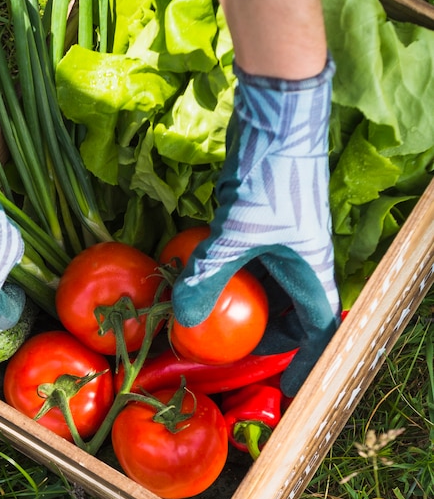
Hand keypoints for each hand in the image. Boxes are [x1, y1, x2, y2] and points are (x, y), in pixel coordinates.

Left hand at [172, 58, 340, 396]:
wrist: (276, 117)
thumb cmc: (271, 177)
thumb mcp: (236, 233)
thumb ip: (208, 275)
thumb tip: (182, 317)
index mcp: (310, 270)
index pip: (316, 327)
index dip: (304, 357)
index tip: (287, 382)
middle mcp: (299, 261)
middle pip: (288, 312)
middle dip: (264, 335)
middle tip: (231, 352)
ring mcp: (280, 242)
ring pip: (264, 288)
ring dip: (241, 306)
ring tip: (210, 324)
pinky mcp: (258, 225)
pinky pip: (246, 263)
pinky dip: (228, 277)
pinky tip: (200, 282)